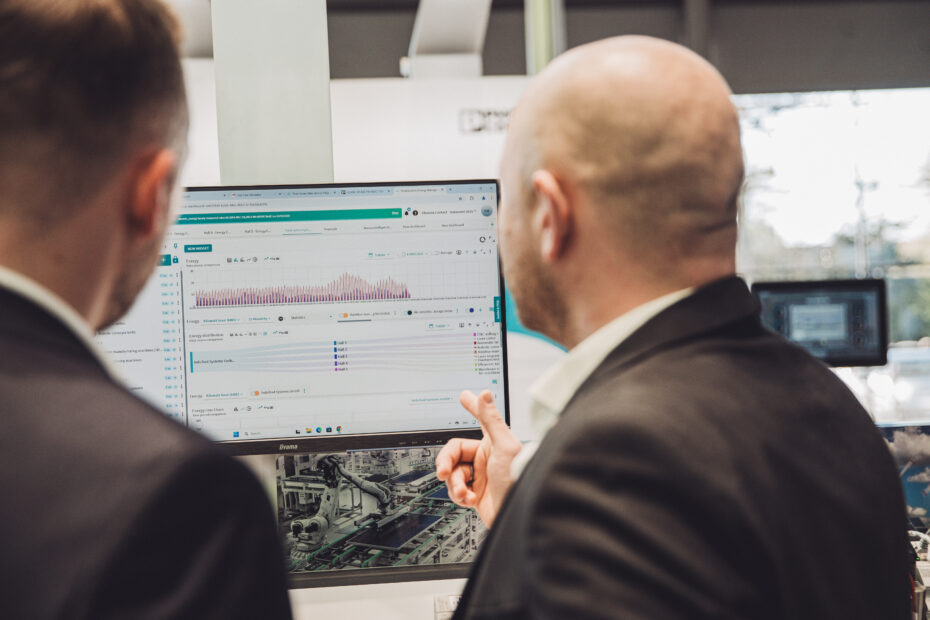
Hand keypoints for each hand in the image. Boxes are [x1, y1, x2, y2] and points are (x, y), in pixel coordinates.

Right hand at [436, 390, 522, 526]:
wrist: (520, 515)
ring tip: (464, 492)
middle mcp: (485, 458)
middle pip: (453, 453)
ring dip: (455, 484)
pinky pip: (457, 491)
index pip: (480, 420)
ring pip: (452, 474)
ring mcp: (480, 476)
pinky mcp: (476, 494)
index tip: (465, 397)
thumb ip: (492, 420)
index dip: (472, 407)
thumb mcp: (504, 446)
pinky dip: (460, 496)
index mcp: (492, 443)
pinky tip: (470, 500)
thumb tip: (485, 394)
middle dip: (446, 464)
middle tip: (443, 472)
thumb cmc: (518, 479)